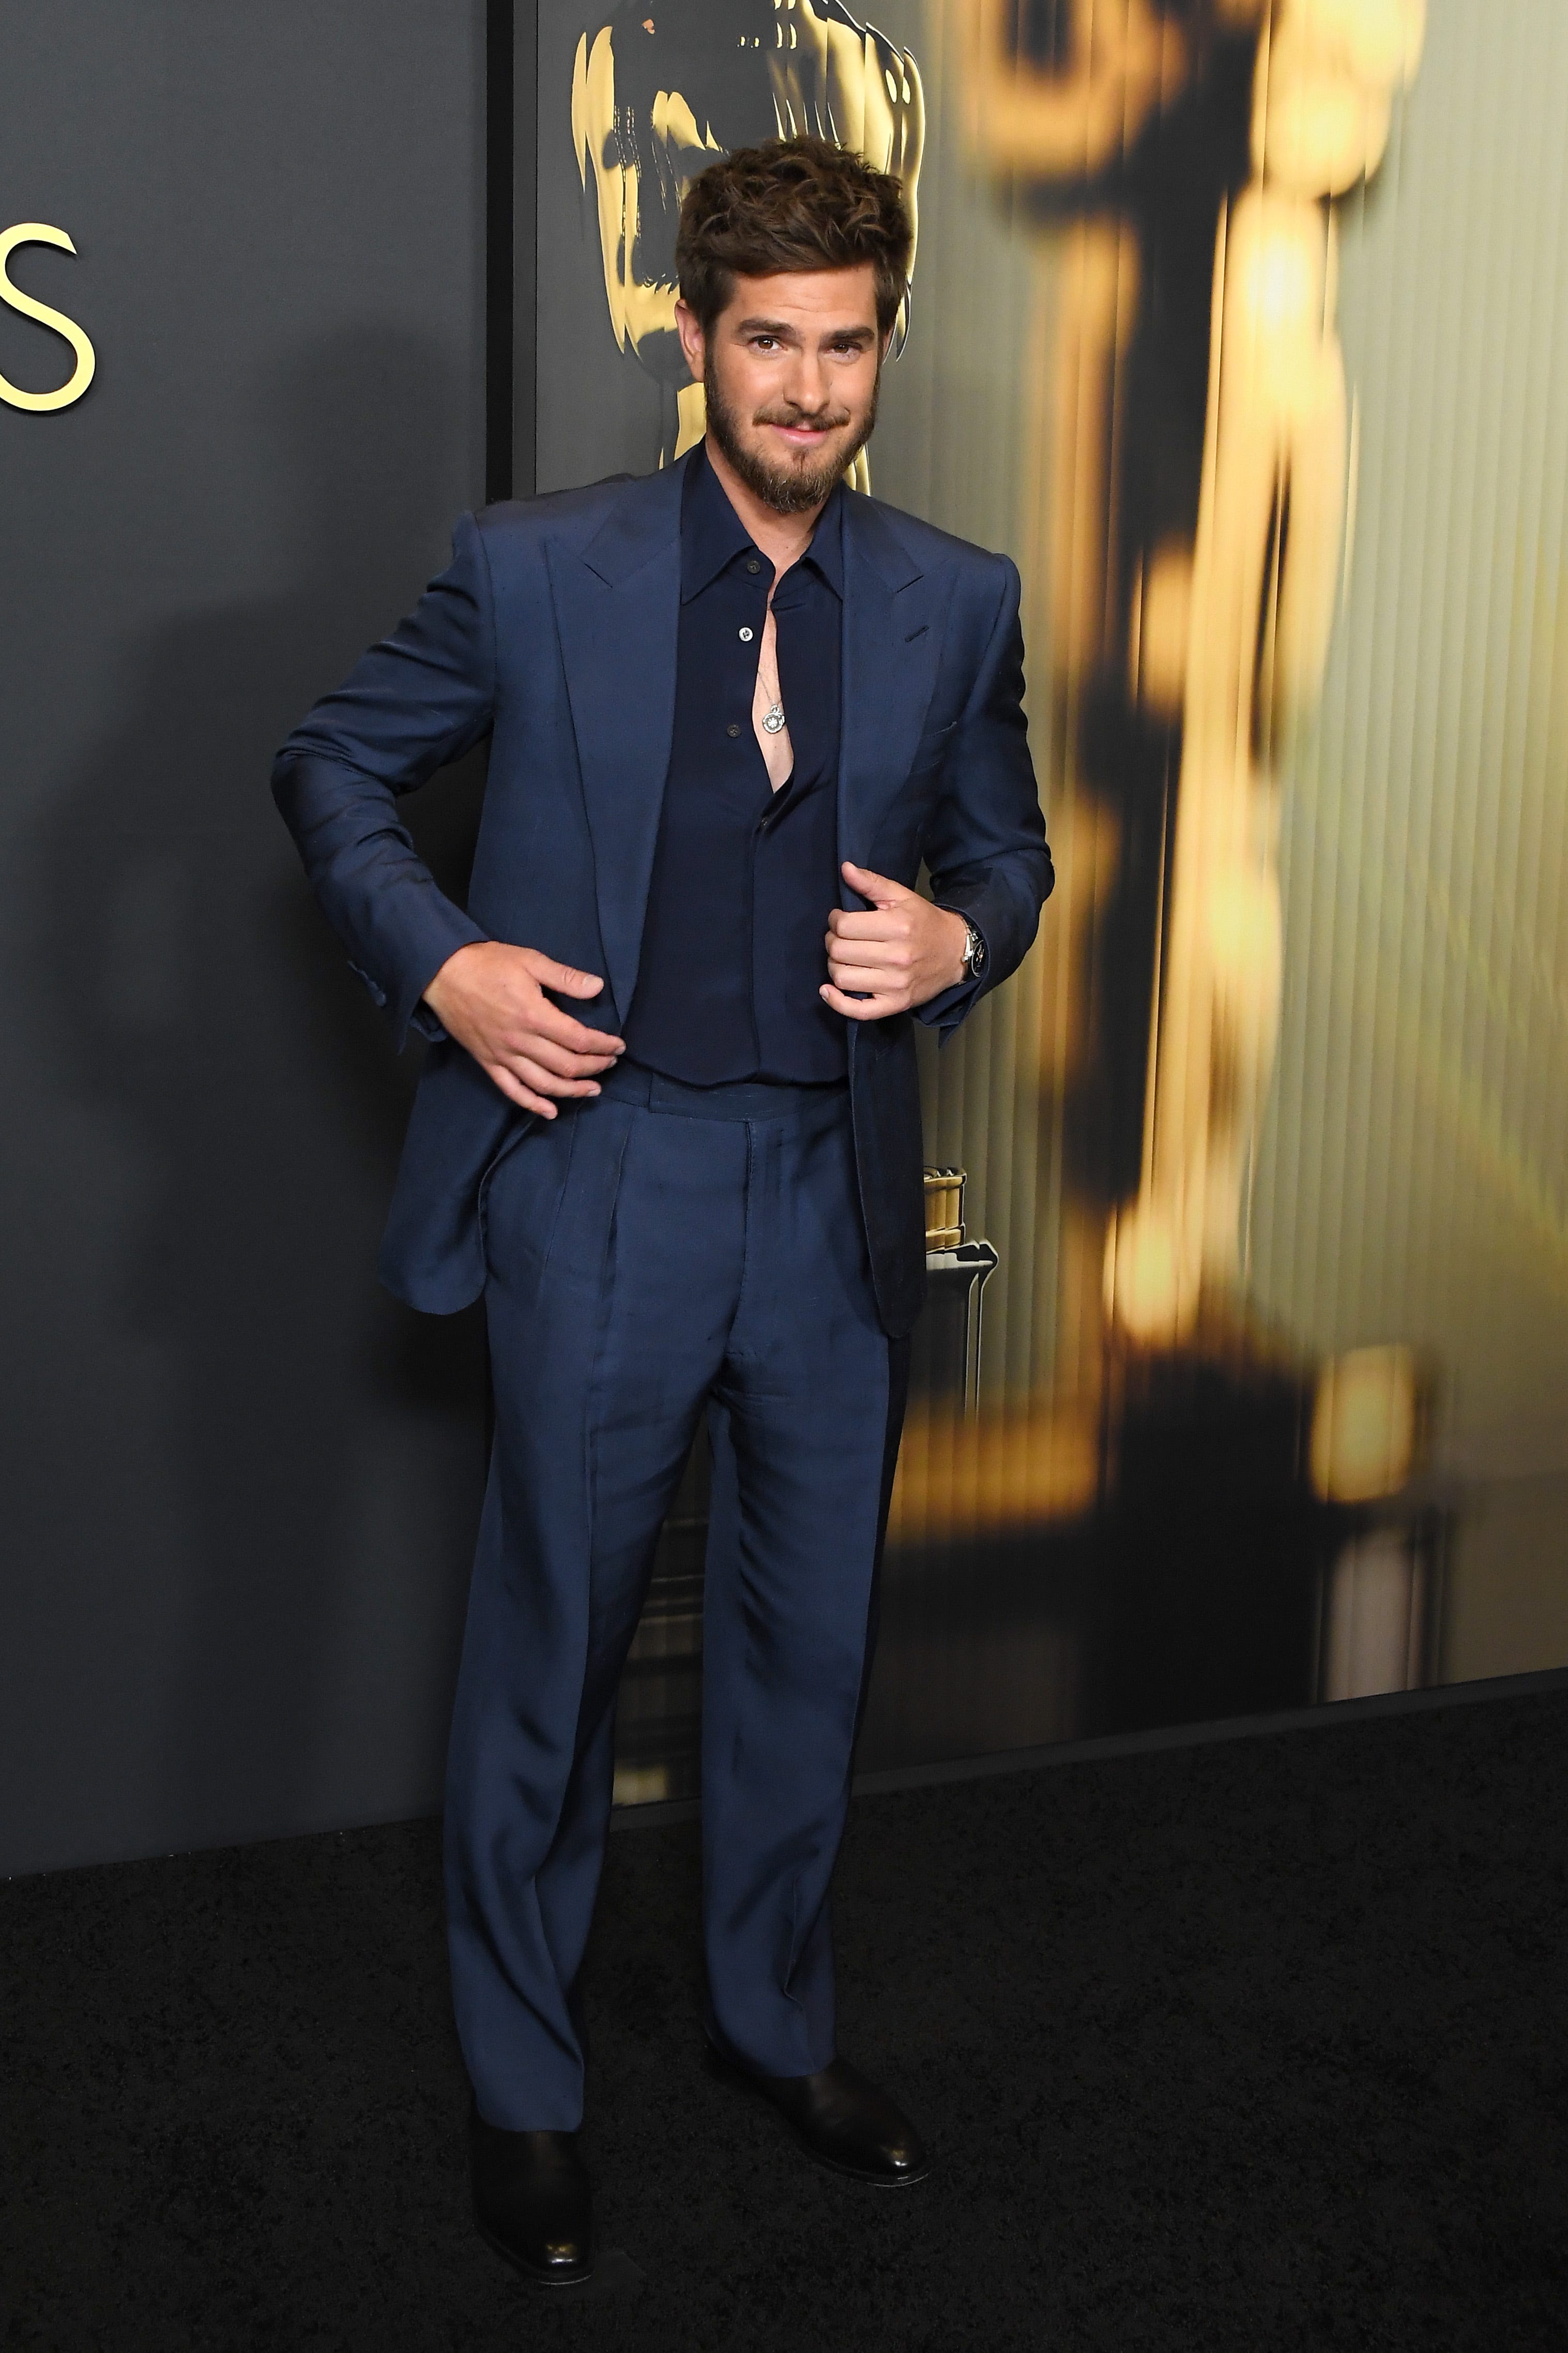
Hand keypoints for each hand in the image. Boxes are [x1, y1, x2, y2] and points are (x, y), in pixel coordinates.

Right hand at [423, 942, 623, 1116]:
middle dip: (594, 1067)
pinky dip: (533, 1104)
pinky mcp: (488, 1062)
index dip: (603, 1045)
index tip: (618, 1045)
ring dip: (572, 1090)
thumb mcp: (530, 960)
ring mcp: (503, 1055)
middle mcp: (520, 1041)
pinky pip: (512, 1090)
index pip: (579, 1040)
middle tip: (610, 1063)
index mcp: (534, 1015)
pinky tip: (550, 1111)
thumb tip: (597, 987)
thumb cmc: (487, 964)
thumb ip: (565, 977)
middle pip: (566, 1065)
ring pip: (543, 1084)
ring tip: (592, 1090)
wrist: (443, 974)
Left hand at [821, 863, 970, 1020]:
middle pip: (839, 951)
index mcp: (897, 927)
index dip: (834, 920)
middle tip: (841, 938)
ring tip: (844, 958)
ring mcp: (896, 984)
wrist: (955, 952)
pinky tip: (828, 990)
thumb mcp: (902, 897)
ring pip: (842, 977)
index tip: (840, 919)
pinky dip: (837, 1002)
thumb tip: (846, 868)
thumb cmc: (924, 923)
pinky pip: (857, 1011)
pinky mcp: (895, 1004)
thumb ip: (872, 883)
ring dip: (834, 966)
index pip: (844, 926)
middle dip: (832, 941)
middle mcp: (896, 957)